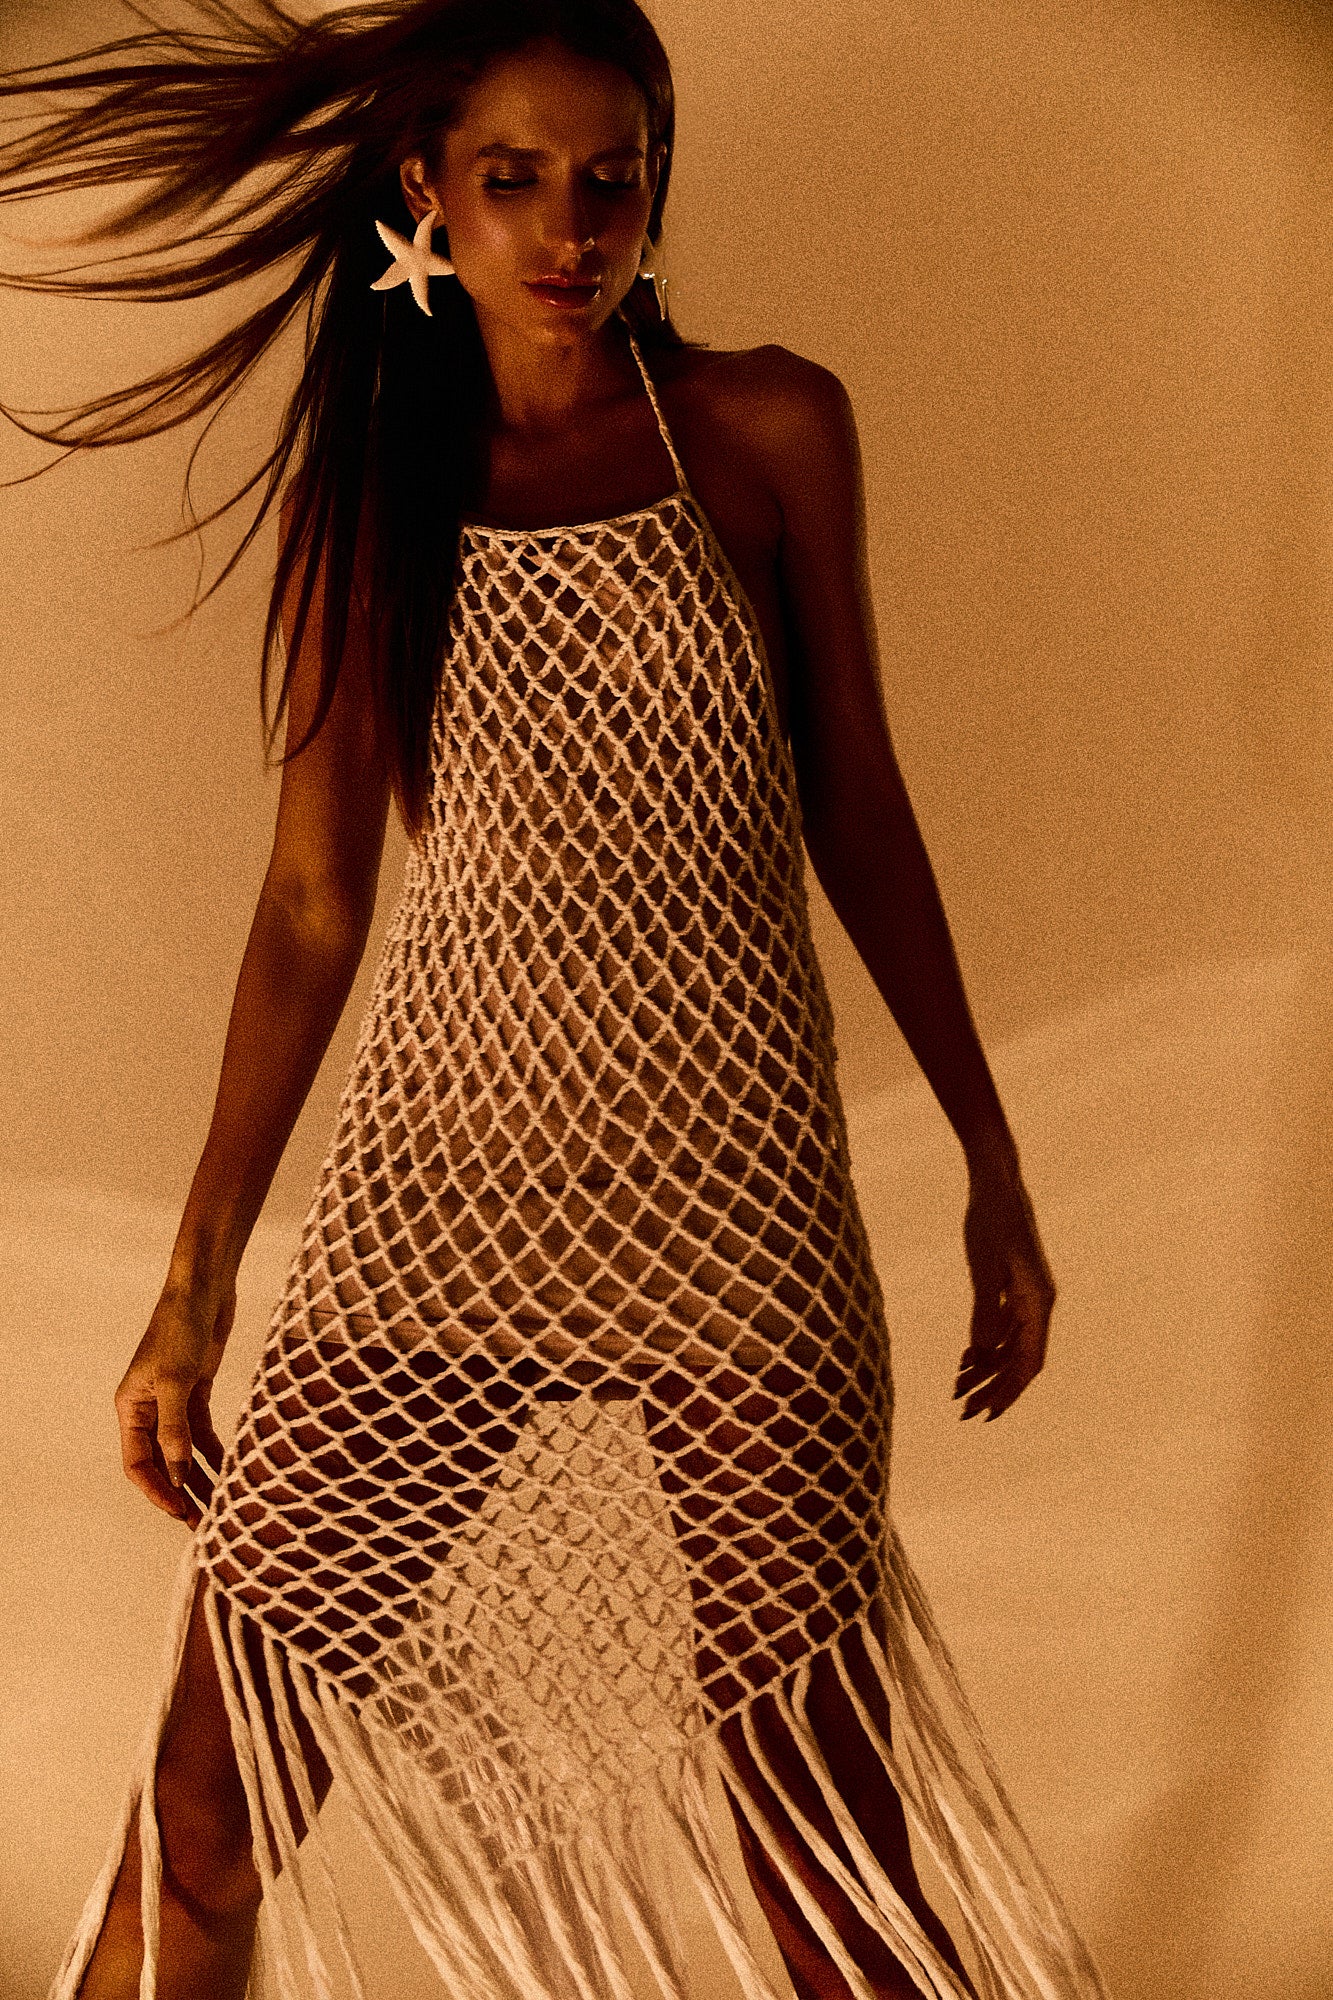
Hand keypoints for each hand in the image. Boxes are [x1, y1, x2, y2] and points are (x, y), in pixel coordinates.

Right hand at [114, 1281, 232, 1527]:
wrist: (204, 1290)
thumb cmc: (180, 1328)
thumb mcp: (176, 1381)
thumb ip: (175, 1428)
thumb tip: (177, 1472)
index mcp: (130, 1407)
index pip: (137, 1462)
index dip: (155, 1490)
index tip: (178, 1511)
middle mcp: (148, 1408)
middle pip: (160, 1462)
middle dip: (179, 1492)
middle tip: (201, 1523)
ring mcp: (173, 1400)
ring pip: (183, 1451)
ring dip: (199, 1477)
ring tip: (219, 1506)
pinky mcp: (197, 1390)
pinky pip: (202, 1432)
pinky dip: (215, 1452)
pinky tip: (231, 1470)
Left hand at [953, 1164, 1055, 1421]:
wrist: (996, 1182)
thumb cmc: (989, 1219)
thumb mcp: (984, 1266)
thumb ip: (985, 1309)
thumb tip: (984, 1352)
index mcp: (1038, 1301)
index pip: (1027, 1362)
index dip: (1008, 1391)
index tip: (986, 1416)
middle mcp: (1039, 1303)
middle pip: (1019, 1360)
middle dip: (993, 1388)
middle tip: (962, 1412)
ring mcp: (1029, 1295)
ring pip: (1011, 1345)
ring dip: (986, 1369)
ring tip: (956, 1389)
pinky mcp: (1016, 1286)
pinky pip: (1005, 1327)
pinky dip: (986, 1345)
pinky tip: (965, 1358)